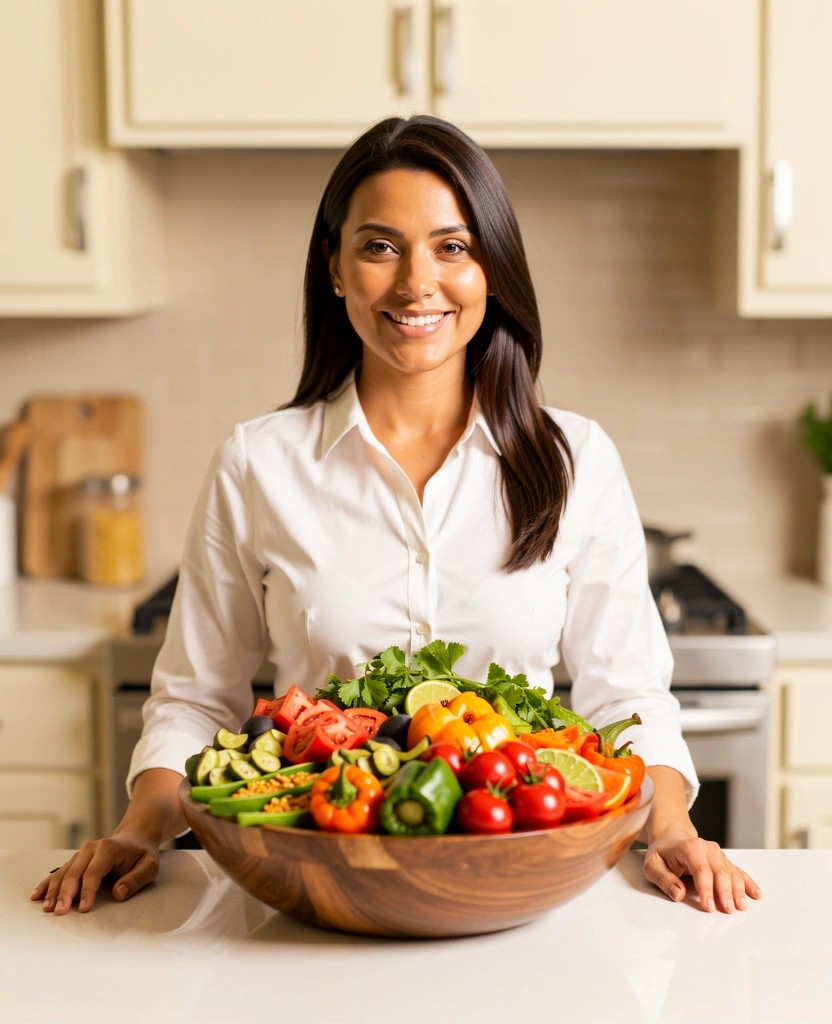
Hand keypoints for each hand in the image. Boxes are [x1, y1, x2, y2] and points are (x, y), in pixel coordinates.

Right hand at [30, 833, 159, 914]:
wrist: (137, 837)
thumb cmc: (143, 853)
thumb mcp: (150, 865)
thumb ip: (137, 879)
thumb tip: (119, 892)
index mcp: (109, 848)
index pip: (94, 872)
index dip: (88, 891)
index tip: (84, 908)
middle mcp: (92, 848)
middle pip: (75, 873)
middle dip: (66, 893)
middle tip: (60, 912)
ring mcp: (82, 853)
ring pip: (64, 873)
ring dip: (54, 891)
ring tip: (48, 908)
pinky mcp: (77, 860)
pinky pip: (59, 872)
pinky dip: (48, 883)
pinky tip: (38, 895)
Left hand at [643, 829, 761, 912]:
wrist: (671, 837)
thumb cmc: (662, 853)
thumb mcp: (651, 865)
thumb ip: (663, 879)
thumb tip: (678, 894)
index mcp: (689, 847)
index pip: (701, 870)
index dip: (706, 889)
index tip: (709, 906)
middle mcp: (706, 848)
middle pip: (720, 871)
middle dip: (725, 891)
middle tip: (729, 909)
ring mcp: (717, 854)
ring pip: (731, 872)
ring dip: (738, 890)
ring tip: (742, 906)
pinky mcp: (723, 861)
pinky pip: (738, 871)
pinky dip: (747, 883)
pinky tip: (756, 894)